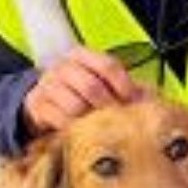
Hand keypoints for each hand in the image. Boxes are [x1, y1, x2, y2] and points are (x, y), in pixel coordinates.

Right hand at [21, 46, 143, 136]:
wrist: (40, 99)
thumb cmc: (76, 90)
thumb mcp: (96, 80)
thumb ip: (121, 85)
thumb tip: (149, 99)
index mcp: (81, 55)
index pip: (108, 65)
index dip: (124, 84)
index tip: (132, 101)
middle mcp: (63, 66)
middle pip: (90, 86)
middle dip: (107, 105)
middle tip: (116, 119)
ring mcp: (48, 85)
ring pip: (74, 105)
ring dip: (90, 119)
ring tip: (99, 126)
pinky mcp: (38, 105)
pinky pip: (59, 119)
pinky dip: (72, 128)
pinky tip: (80, 132)